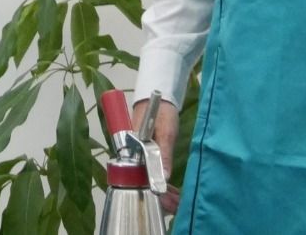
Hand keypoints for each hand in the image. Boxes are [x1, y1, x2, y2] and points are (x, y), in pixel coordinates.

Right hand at [131, 97, 181, 215]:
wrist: (159, 100)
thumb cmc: (161, 112)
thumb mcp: (166, 132)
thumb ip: (163, 154)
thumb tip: (163, 178)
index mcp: (128, 147)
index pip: (133, 176)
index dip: (147, 190)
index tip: (162, 201)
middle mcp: (128, 155)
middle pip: (138, 181)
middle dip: (156, 195)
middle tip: (174, 205)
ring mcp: (135, 157)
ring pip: (144, 179)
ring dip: (159, 191)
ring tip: (176, 203)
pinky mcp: (143, 158)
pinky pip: (148, 175)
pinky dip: (159, 183)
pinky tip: (172, 193)